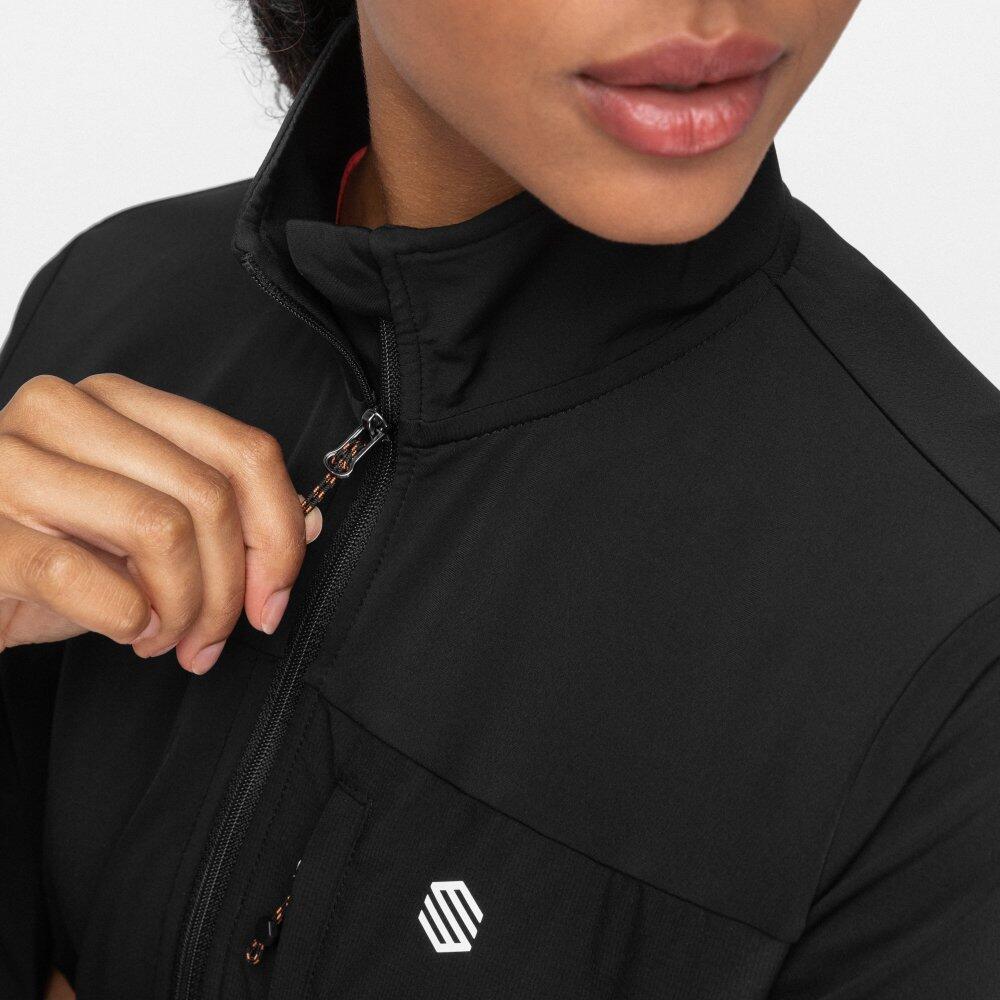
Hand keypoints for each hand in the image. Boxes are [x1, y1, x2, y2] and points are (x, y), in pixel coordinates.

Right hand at [0, 374, 322, 672]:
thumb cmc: (46, 555)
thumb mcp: (143, 532)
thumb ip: (221, 516)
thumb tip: (306, 523)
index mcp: (117, 401)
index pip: (243, 450)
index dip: (279, 531)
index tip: (274, 596)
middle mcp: (63, 413)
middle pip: (210, 496)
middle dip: (231, 588)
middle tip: (214, 637)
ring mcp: (11, 462)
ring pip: (161, 529)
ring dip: (184, 607)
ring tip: (166, 637)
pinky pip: (85, 576)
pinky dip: (129, 621)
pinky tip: (127, 634)